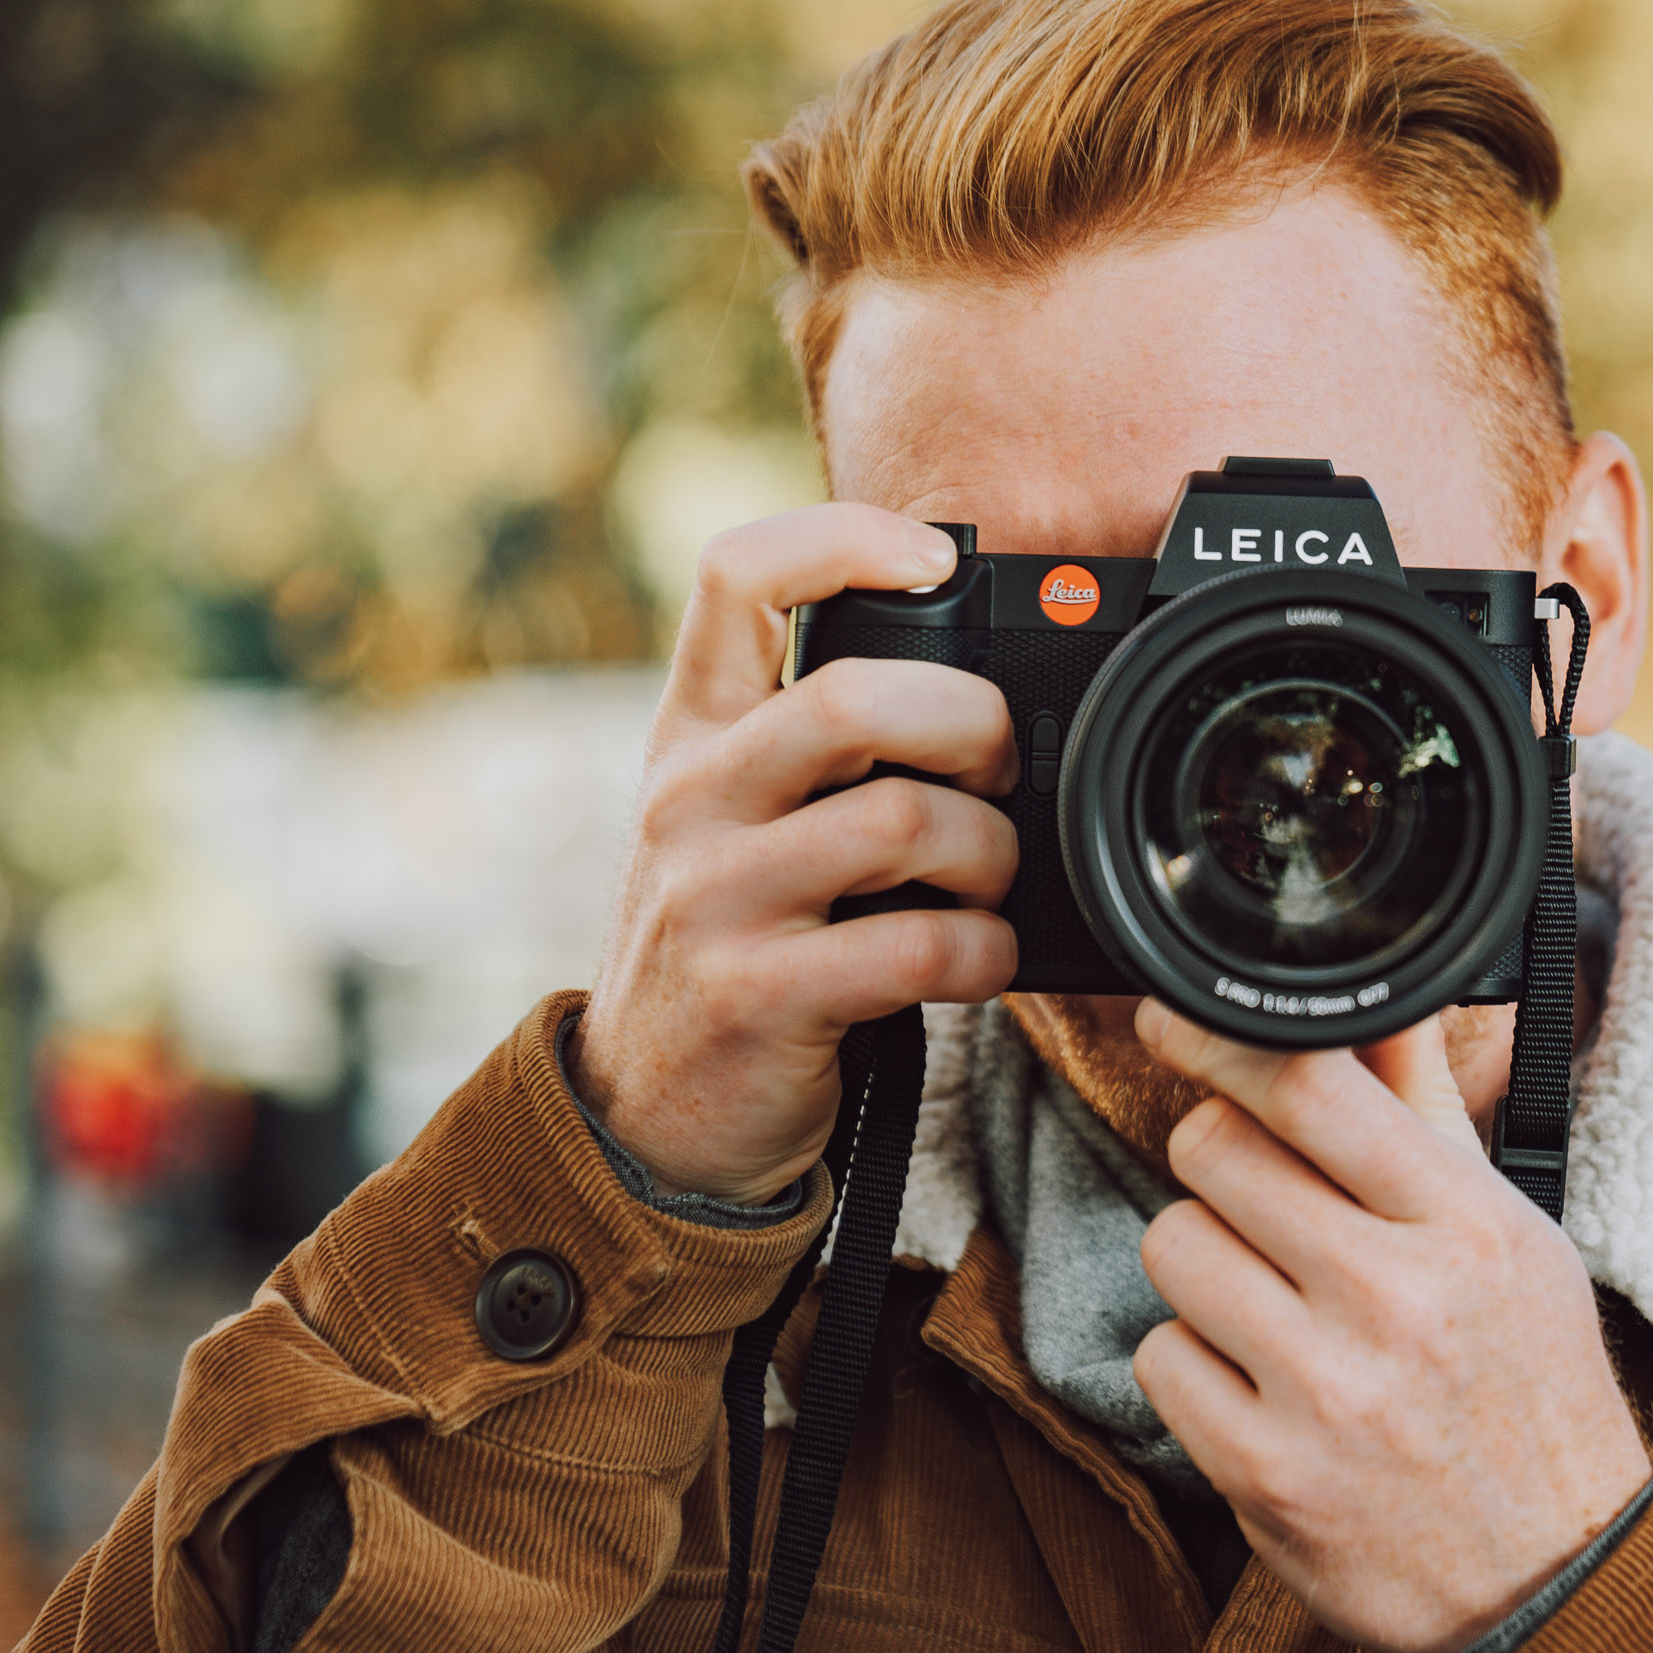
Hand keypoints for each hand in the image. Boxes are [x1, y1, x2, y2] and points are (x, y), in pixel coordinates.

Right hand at [574, 505, 1019, 1201]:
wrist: (651, 1114)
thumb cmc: (737, 942)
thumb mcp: (737, 818)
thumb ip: (816, 745)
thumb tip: (981, 688)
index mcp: (693, 732)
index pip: (737, 574)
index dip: (846, 537)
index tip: (934, 560)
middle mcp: (692, 798)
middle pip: (857, 695)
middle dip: (974, 723)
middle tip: (1000, 771)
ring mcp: (717, 898)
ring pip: (905, 821)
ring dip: (993, 854)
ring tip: (990, 884)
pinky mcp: (757, 996)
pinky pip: (917, 947)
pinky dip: (984, 953)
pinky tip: (979, 961)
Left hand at [1130, 1001, 1652, 1652]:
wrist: (1552, 1581)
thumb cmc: (1528, 1391)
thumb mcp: (1510, 1239)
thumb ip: (1428, 1116)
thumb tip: (1379, 1004)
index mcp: (1467, 1226)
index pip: (1312, 1085)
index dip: (1219, 1041)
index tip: (1174, 1024)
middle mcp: (1396, 1299)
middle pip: (1214, 1150)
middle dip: (1221, 1165)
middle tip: (1263, 1208)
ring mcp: (1326, 1390)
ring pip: (1173, 1244)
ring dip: (1205, 1265)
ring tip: (1271, 1304)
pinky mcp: (1264, 1473)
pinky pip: (1160, 1355)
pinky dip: (1194, 1364)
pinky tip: (1258, 1386)